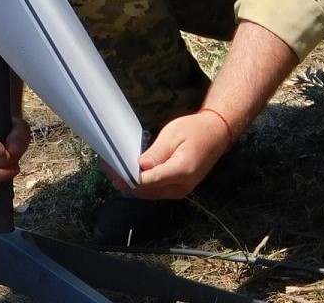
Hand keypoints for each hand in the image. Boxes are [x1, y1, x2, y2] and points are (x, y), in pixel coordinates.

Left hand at [118, 110, 232, 199]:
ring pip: (150, 194)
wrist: (216, 134)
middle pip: (146, 191)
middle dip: (125, 182)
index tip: (111, 169)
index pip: (148, 181)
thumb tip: (139, 167)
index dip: (127, 177)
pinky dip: (142, 185)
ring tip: (114, 171)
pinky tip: (131, 175)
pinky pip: (156, 191)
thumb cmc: (195, 130)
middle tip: (107, 168)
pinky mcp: (179, 189)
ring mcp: (181, 190)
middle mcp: (182, 186)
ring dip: (132, 185)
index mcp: (181, 171)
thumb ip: (156, 153)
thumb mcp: (173, 135)